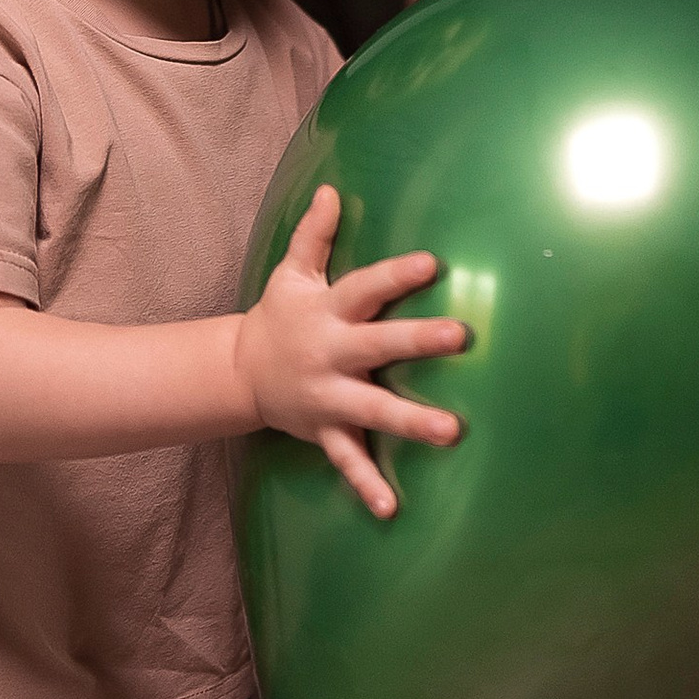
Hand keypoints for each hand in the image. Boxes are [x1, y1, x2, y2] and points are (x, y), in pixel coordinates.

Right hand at [235, 184, 467, 516]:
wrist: (239, 373)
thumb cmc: (280, 316)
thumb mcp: (291, 273)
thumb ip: (314, 235)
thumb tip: (331, 189)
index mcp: (328, 312)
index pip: (366, 288)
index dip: (397, 275)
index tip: (432, 263)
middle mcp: (331, 355)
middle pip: (378, 345)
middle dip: (417, 342)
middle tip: (460, 337)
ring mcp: (329, 397)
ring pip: (373, 410)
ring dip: (411, 421)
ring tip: (453, 431)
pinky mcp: (326, 431)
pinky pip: (348, 462)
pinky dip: (366, 486)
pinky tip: (392, 509)